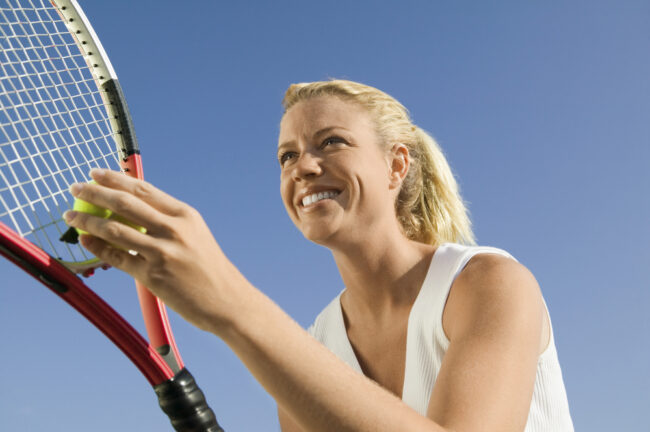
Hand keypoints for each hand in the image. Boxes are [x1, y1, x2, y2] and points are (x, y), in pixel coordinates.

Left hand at [64, 168, 242, 332]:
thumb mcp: (194, 234)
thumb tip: (131, 206)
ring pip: (114, 230)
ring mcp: (163, 252)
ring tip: (71, 217)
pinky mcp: (153, 276)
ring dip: (87, 221)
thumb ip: (167, 220)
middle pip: (124, 204)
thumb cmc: (208, 267)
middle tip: (75, 189)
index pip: (143, 189)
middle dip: (94, 193)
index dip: (115, 179)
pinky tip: (85, 241)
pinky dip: (97, 248)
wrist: (225, 299)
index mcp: (184, 215)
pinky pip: (117, 258)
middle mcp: (174, 229)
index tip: (95, 173)